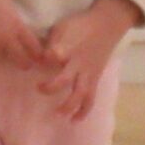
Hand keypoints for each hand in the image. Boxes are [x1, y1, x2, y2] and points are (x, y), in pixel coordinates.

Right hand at [0, 0, 45, 69]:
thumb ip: (16, 25)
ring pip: (2, 58)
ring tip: (3, 46)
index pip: (33, 48)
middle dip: (24, 61)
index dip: (37, 53)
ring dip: (5, 54)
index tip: (37, 54)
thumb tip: (20, 37)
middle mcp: (4, 39)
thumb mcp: (10, 9)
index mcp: (16, 26)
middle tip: (24, 59)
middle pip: (20, 60)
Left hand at [39, 0, 139, 119]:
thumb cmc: (81, 25)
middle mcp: (78, 62)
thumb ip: (50, 42)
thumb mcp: (62, 27)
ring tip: (58, 114)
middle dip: (51, 87)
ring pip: (80, 94)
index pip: (55, 55)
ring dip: (69, 106)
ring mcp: (88, 72)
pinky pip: (90, 98)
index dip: (48, 57)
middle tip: (38, 88)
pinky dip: (83, 111)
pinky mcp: (95, 78)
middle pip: (65, 79)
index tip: (40, 60)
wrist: (107, 24)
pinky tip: (74, 120)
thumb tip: (37, 57)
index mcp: (69, 47)